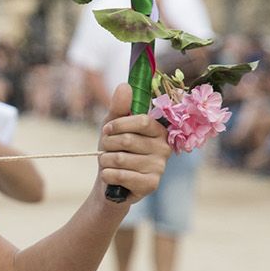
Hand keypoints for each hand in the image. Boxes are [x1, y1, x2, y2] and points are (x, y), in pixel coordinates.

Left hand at [97, 84, 170, 203]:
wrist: (110, 181)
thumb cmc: (114, 150)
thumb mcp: (113, 126)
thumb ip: (119, 107)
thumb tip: (125, 85)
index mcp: (159, 131)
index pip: (142, 121)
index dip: (119, 124)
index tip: (107, 130)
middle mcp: (164, 148)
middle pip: (128, 140)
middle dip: (107, 144)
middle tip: (105, 149)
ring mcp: (159, 168)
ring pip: (121, 159)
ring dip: (105, 160)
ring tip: (108, 163)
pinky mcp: (151, 184)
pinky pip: (121, 175)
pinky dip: (107, 175)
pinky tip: (109, 176)